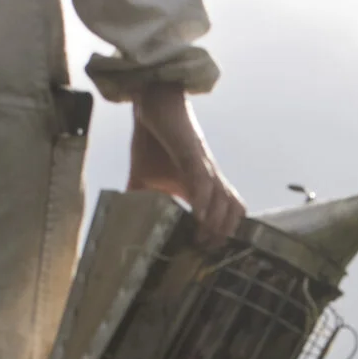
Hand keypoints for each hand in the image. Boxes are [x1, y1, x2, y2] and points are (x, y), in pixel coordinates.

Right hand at [126, 84, 245, 243]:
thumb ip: (140, 201)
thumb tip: (123, 223)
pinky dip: (204, 202)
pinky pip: (204, 180)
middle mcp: (208, 177)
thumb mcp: (143, 179)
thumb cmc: (152, 140)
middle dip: (224, 234)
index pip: (226, 213)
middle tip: (205, 251)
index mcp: (199, 185)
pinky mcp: (192, 153)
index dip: (223, 234)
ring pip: (226, 199)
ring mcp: (203, 166)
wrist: (151, 104)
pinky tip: (198, 218)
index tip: (206, 253)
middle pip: (234, 210)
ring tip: (202, 239)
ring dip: (218, 222)